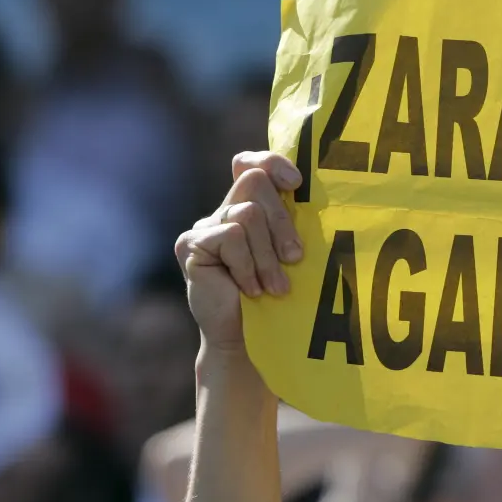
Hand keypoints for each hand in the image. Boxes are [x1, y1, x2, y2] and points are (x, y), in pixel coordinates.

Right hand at [174, 152, 304, 351]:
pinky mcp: (191, 244)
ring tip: (274, 286)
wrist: (250, 338)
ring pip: (247, 214)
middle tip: (295, 259)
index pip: (252, 163)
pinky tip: (250, 289)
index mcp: (250, 207)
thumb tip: (309, 195)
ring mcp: (205, 226)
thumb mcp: (291, 254)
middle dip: (282, 222)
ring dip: (267, 255)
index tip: (296, 184)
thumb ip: (294, 224)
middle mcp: (225, 210)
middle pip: (255, 183)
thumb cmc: (279, 296)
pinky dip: (248, 265)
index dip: (272, 163)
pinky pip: (231, 236)